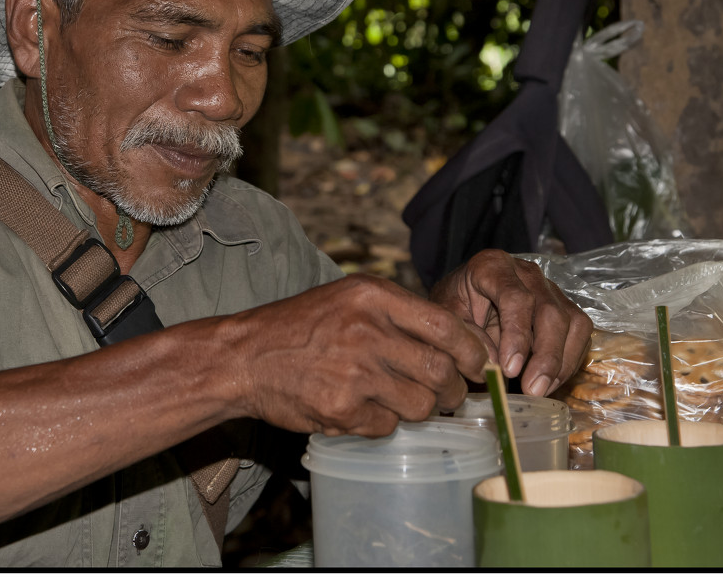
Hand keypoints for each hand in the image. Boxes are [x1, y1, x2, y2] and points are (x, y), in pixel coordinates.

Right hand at [227, 274, 488, 437]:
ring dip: (419, 409)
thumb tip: (460, 343)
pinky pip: (387, 426)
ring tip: (398, 400)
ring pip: (421, 405)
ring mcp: (355, 372)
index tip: (479, 366)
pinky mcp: (342, 408)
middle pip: (440, 371)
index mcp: (373, 296)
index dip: (472, 352)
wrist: (243, 357)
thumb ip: (399, 313)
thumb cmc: (300, 327)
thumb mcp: (349, 299)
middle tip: (449, 395)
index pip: (447, 327)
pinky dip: (382, 424)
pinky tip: (360, 408)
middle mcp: (368, 331)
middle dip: (452, 391)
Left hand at [427, 249, 591, 396]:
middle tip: (533, 390)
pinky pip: (579, 333)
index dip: (516, 335)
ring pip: (573, 322)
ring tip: (540, 390)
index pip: (515, 298)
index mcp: (492, 266)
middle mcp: (527, 272)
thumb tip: (494, 363)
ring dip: (561, 362)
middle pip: (550, 311)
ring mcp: (549, 288)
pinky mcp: (564, 306)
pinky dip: (568, 361)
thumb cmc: (454, 307)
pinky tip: (549, 381)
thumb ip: (467, 336)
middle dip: (545, 356)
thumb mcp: (448, 318)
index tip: (510, 369)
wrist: (464, 299)